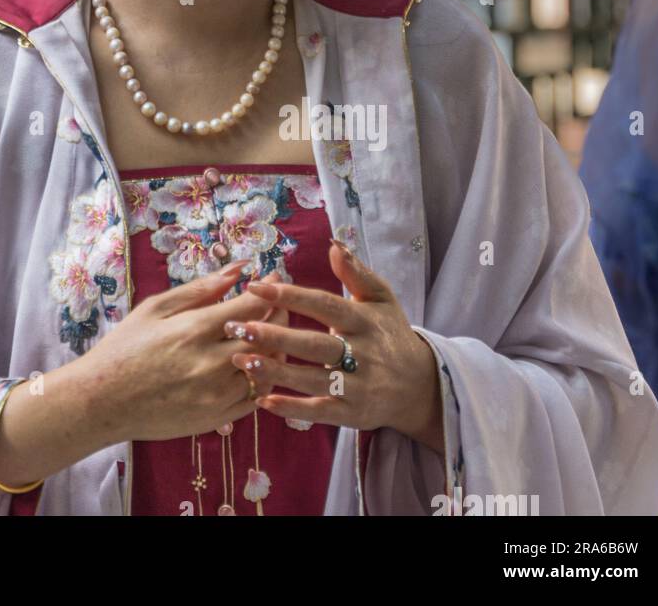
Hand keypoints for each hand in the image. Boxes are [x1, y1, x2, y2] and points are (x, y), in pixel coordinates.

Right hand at [74, 262, 300, 444]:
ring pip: (268, 369)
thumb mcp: (155, 308)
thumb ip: (200, 289)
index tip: (273, 280)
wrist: (103, 401)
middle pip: (267, 337)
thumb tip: (237, 269)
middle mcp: (211, 364)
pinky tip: (253, 364)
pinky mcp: (218, 418)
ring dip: (274, 349)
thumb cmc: (125, 347)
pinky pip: (256, 398)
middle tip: (276, 305)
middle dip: (278, 316)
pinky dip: (262, 378)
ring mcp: (217, 395)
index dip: (269, 291)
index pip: (252, 307)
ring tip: (266, 335)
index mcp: (195, 330)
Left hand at [226, 239, 444, 452]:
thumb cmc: (390, 334)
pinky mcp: (352, 414)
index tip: (255, 286)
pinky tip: (262, 400)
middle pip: (313, 345)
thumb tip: (333, 242)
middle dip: (275, 336)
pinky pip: (319, 412)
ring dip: (275, 371)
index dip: (290, 296)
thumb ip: (356, 272)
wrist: (420, 386)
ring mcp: (357, 387)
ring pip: (311, 380)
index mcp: (363, 321)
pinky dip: (291, 408)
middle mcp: (361, 355)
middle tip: (237, 327)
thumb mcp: (381, 299)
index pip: (324, 305)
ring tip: (240, 359)